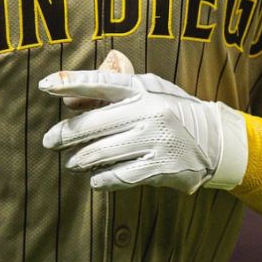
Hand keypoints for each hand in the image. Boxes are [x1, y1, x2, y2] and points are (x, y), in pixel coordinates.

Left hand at [39, 68, 247, 192]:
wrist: (216, 140)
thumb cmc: (173, 110)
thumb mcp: (147, 90)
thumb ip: (109, 92)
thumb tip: (68, 100)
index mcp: (142, 89)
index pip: (101, 82)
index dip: (71, 82)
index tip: (45, 85)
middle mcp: (148, 112)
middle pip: (94, 124)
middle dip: (65, 134)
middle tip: (49, 141)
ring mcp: (154, 141)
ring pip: (102, 153)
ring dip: (80, 159)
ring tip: (72, 162)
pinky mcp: (160, 168)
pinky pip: (120, 176)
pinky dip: (102, 179)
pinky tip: (95, 180)